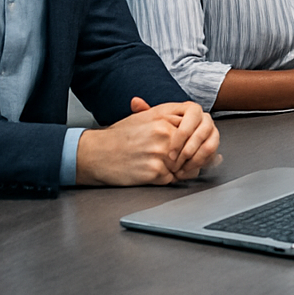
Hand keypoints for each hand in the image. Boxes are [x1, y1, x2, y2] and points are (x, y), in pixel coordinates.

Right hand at [75, 97, 221, 186]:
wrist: (97, 153)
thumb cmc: (120, 137)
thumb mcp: (146, 118)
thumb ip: (172, 120)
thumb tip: (197, 130)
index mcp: (164, 115)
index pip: (196, 127)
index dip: (196, 140)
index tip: (191, 146)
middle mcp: (165, 131)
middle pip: (193, 148)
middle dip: (189, 158)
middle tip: (178, 160)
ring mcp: (161, 151)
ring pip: (185, 165)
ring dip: (178, 170)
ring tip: (160, 165)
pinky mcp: (155, 170)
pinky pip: (171, 179)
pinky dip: (165, 179)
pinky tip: (150, 173)